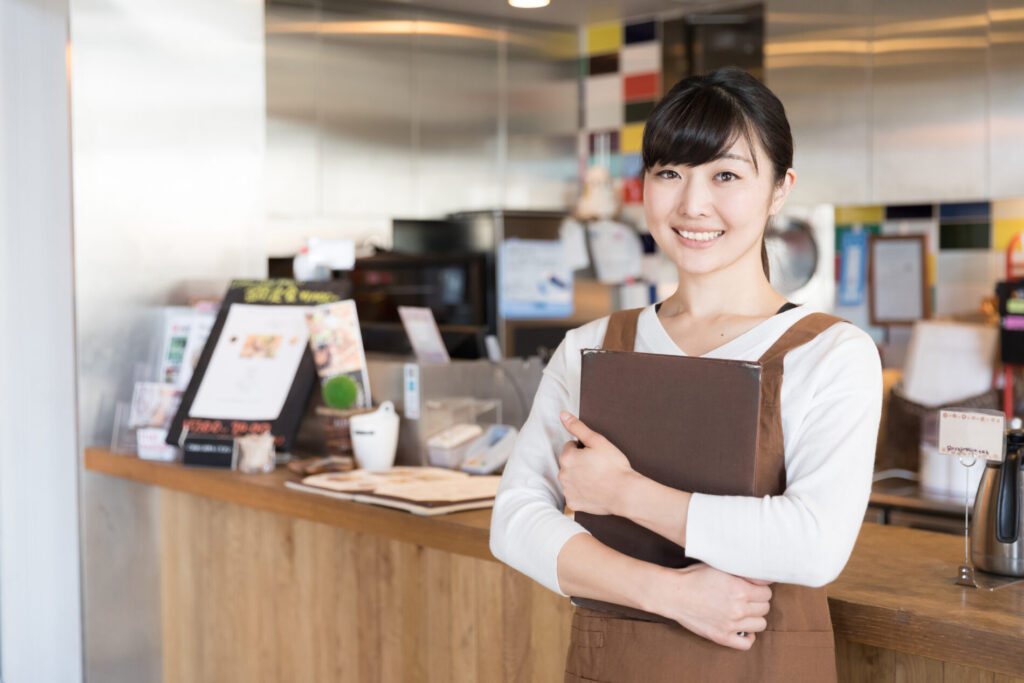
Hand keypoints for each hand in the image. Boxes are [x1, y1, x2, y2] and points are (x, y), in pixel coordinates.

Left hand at [557, 411, 634, 515]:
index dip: (584, 449)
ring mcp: (567, 490)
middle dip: (579, 463)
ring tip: (597, 479)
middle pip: (569, 463)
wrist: (625, 493)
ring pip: (570, 479)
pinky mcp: (572, 503)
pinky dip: (581, 493)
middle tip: (598, 467)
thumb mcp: (598, 441)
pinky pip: (574, 494)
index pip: (570, 447)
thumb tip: (563, 414)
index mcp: (567, 457)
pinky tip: (594, 491)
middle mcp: (562, 474)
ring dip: (579, 477)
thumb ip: (578, 427)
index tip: (596, 455)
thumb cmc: (614, 466)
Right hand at [650, 563, 771, 650]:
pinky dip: (747, 636)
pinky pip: (747, 643)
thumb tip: (765, 577)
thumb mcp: (720, 566)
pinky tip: (741, 628)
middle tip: (746, 598)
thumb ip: (744, 571)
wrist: (673, 594)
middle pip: (765, 608)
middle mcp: (738, 608)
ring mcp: (731, 625)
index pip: (767, 593)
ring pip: (760, 624)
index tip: (752, 588)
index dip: (760, 589)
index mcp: (739, 589)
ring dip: (754, 617)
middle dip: (758, 602)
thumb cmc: (694, 577)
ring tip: (743, 611)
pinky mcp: (722, 637)